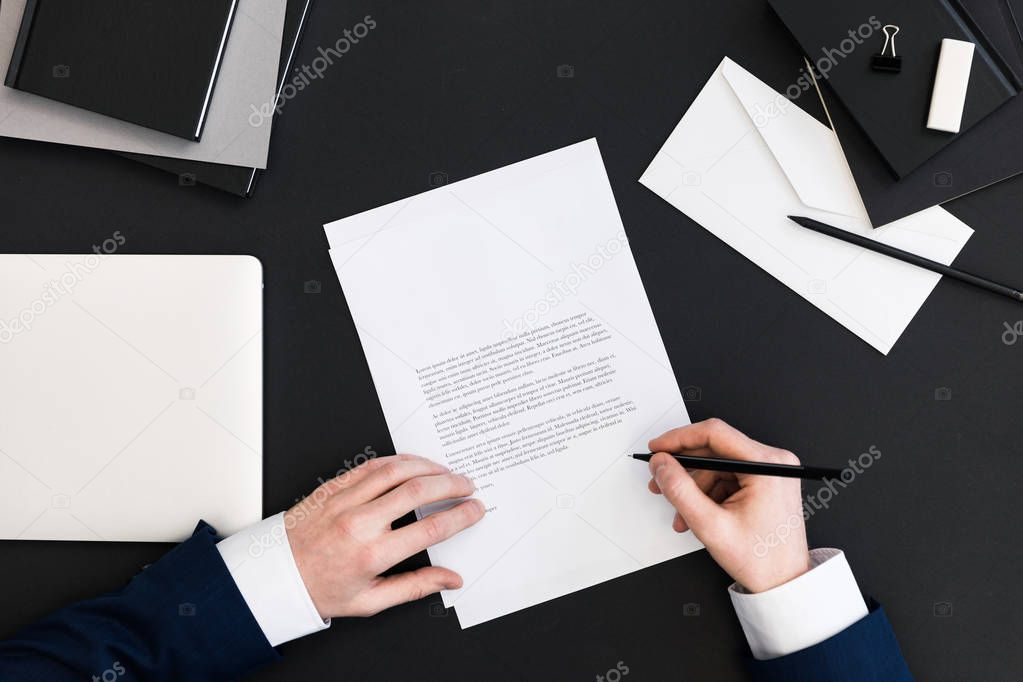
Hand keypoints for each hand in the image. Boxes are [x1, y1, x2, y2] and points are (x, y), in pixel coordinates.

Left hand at [284, 454, 484, 617]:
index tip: (475, 509)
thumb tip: (450, 579)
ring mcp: (344, 501)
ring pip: (396, 471)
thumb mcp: (370, 601)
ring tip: (445, 471)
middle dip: (451, 484)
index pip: (429, 529)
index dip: (460, 516)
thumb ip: (415, 586)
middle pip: (417, 491)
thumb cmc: (320, 590)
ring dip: (428, 467)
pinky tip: (413, 464)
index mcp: (372, 554)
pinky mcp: (332, 487)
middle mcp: (359, 523)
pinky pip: (371, 465)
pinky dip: (398, 461)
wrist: (274, 575)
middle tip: (467, 484)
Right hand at [647, 419, 808, 592]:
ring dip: (694, 489)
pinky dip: (708, 494)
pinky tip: (698, 514)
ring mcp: (771, 471)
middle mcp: (773, 462)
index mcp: (767, 465)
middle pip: (714, 451)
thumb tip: (661, 464)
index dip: (679, 438)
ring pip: (717, 467)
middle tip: (660, 481)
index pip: (715, 434)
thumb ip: (679, 490)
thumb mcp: (710, 525)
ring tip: (682, 514)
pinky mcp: (765, 482)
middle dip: (684, 470)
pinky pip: (726, 478)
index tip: (658, 448)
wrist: (784, 584)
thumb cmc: (762, 560)